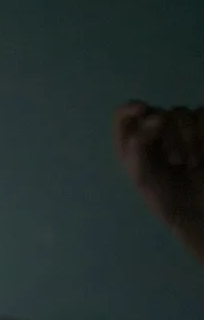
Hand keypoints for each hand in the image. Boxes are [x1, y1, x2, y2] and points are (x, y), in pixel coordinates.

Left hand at [116, 102, 203, 261]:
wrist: (199, 211)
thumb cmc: (166, 198)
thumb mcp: (144, 177)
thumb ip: (141, 147)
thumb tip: (155, 117)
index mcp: (133, 144)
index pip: (123, 115)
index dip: (130, 108)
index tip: (143, 110)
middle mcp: (154, 133)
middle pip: (157, 113)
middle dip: (167, 135)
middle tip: (175, 161)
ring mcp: (181, 130)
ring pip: (181, 112)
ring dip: (187, 137)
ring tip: (190, 163)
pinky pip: (203, 114)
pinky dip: (202, 132)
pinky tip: (202, 154)